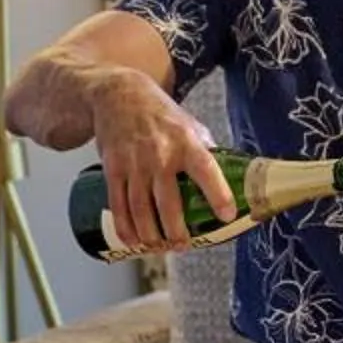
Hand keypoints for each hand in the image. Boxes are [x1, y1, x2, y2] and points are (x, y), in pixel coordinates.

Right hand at [87, 68, 233, 253]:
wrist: (118, 95)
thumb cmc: (159, 113)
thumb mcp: (190, 124)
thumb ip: (206, 150)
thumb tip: (229, 175)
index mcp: (186, 142)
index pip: (206, 170)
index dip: (217, 195)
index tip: (227, 215)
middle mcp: (160, 154)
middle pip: (168, 204)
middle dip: (176, 232)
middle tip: (182, 246)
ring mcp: (134, 164)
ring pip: (141, 211)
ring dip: (151, 237)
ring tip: (160, 248)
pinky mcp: (113, 169)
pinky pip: (118, 206)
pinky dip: (126, 229)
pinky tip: (133, 241)